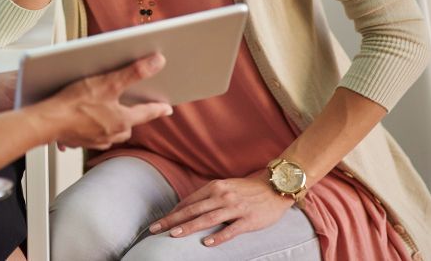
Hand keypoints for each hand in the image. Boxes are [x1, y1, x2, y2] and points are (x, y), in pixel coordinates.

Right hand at [43, 53, 172, 149]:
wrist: (46, 122)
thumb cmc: (73, 103)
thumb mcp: (107, 82)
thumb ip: (134, 72)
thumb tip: (158, 63)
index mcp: (122, 121)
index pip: (146, 113)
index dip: (157, 108)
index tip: (167, 108)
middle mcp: (111, 134)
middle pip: (128, 124)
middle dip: (130, 115)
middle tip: (131, 106)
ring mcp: (95, 139)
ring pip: (110, 131)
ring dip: (111, 122)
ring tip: (106, 110)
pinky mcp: (80, 141)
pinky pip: (92, 134)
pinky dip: (92, 126)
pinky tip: (83, 118)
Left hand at [148, 172, 294, 246]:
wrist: (275, 188)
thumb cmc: (247, 190)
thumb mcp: (225, 187)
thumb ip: (208, 196)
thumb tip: (188, 208)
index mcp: (214, 187)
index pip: (188, 201)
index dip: (173, 212)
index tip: (160, 222)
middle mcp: (222, 195)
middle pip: (192, 209)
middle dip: (172, 220)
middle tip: (155, 229)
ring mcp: (235, 207)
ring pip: (207, 218)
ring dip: (189, 227)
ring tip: (173, 234)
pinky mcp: (249, 219)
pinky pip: (231, 229)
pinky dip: (218, 236)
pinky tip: (206, 243)